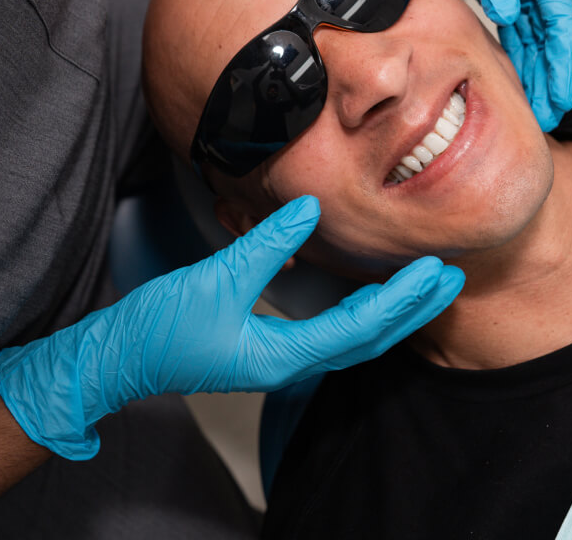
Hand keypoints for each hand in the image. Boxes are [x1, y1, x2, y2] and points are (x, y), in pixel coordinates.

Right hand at [0, 196, 463, 458]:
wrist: (120, 356)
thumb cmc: (161, 328)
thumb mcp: (216, 280)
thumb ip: (267, 246)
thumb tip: (309, 209)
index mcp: (284, 355)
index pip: (361, 327)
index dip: (402, 299)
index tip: (437, 271)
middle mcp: (291, 362)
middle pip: (369, 338)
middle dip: (412, 309)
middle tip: (450, 276)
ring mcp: (281, 356)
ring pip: (354, 336)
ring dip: (391, 310)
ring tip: (423, 283)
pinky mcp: (270, 346)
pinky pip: (331, 331)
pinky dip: (360, 311)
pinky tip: (368, 294)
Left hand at [346, 0, 571, 129]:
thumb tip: (507, 11)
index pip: (558, 18)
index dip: (562, 60)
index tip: (562, 95)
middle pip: (547, 31)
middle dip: (550, 74)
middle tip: (550, 114)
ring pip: (527, 30)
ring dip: (531, 67)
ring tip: (531, 103)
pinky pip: (505, 21)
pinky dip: (509, 47)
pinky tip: (506, 70)